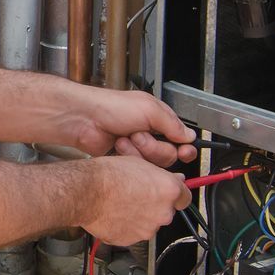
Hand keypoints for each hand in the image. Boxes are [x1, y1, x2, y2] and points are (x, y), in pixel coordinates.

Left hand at [58, 86, 197, 166]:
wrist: (84, 119)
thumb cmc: (111, 107)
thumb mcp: (149, 109)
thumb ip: (173, 124)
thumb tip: (190, 136)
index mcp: (159, 119)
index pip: (182, 139)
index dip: (185, 147)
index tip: (184, 151)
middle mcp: (150, 134)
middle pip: (169, 155)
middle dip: (154, 147)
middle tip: (138, 134)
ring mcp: (138, 148)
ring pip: (153, 163)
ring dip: (139, 151)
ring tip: (125, 138)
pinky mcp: (126, 159)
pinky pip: (138, 168)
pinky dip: (128, 157)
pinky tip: (118, 146)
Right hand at [79, 154, 193, 245]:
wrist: (87, 192)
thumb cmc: (109, 175)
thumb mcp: (139, 163)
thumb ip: (161, 175)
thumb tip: (172, 179)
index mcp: (169, 191)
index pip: (185, 197)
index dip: (176, 194)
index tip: (171, 194)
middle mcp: (163, 213)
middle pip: (166, 211)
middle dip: (155, 205)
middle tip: (137, 194)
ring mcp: (148, 229)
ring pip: (149, 223)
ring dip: (140, 216)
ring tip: (122, 203)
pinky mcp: (132, 240)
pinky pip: (133, 233)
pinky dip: (127, 226)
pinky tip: (115, 213)